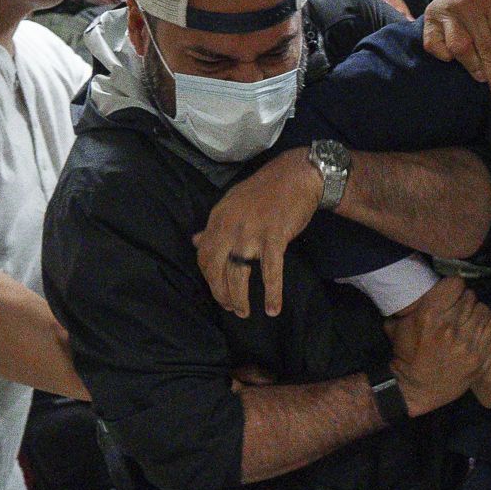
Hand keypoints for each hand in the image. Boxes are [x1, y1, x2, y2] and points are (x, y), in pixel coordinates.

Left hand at [196, 148, 324, 314]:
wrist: (296, 176)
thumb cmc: (265, 191)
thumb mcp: (232, 204)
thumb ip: (214, 226)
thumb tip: (195, 241)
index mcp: (218, 218)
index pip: (203, 255)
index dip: (208, 278)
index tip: (217, 290)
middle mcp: (230, 227)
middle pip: (215, 269)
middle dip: (220, 293)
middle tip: (229, 307)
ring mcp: (251, 233)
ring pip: (238, 275)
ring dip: (239, 298)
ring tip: (243, 313)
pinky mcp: (274, 238)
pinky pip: (270, 273)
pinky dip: (272, 294)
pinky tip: (272, 309)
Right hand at [384, 278, 490, 414]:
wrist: (416, 388)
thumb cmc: (407, 354)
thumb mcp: (399, 325)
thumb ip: (414, 303)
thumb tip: (425, 286)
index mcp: (429, 315)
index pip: (456, 284)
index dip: (454, 288)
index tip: (452, 295)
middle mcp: (450, 327)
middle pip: (471, 297)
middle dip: (465, 302)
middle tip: (460, 312)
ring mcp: (468, 343)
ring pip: (485, 309)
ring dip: (479, 313)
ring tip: (471, 322)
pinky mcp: (481, 357)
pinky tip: (487, 326)